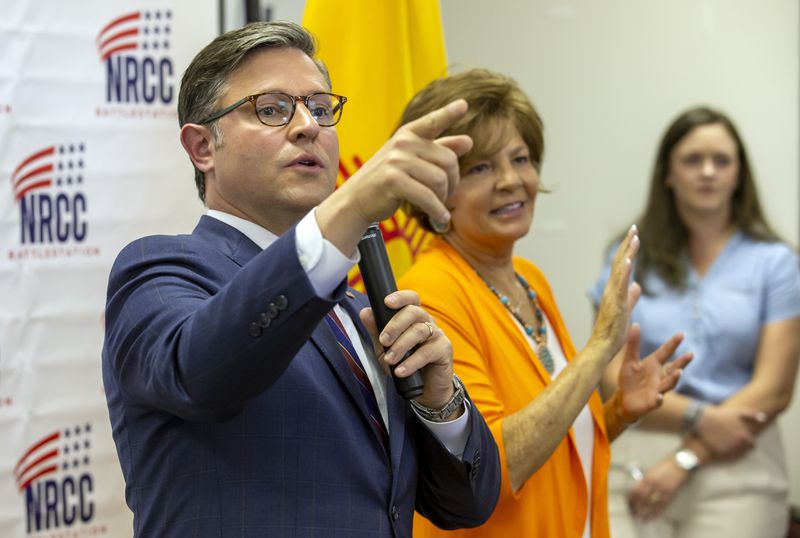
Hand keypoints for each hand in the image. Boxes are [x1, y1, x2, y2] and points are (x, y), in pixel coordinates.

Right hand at [339, 99, 471, 226]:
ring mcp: (396, 160)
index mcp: (408, 134)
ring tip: (438, 207)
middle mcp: (403, 143)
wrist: (356, 199)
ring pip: (440, 180)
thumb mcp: (411, 160)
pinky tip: (440, 219)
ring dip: (443, 199)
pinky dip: (437, 211)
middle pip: (448, 161)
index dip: (448, 113)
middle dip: (452, 183)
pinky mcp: (393, 180)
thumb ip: (439, 150)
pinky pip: (427, 197)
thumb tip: (468, 141)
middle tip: (446, 196)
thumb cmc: (388, 180)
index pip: (432, 122)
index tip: (464, 105)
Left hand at [359, 290, 454, 409]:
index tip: (387, 302)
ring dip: (401, 345)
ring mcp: (437, 334)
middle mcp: (427, 321)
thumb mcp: (385, 348)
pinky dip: (412, 362)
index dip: (401, 297)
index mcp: (414, 317)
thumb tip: (365, 312)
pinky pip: (427, 352)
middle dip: (395, 325)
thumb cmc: (404, 363)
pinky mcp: (444, 350)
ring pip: (419, 331)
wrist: (424, 388)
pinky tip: (400, 371)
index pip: (411, 298)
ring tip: (389, 360)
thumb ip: (376, 330)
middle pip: (414, 312)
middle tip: (383, 340)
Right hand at [588, 225, 640, 359]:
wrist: (603, 347)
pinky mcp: (616, 304)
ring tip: (634, 237)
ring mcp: (612, 296)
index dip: (628, 251)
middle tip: (634, 228)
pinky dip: (623, 272)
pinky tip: (627, 261)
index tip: (634, 235)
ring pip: (619, 270)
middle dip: (627, 245)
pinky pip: (620, 286)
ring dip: (627, 253)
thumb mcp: (627, 310)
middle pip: (619, 262)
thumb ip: (631, 297)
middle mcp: (611, 289)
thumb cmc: (613, 333)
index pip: (621, 266)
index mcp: (614, 291)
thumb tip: (637, 285)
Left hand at [616, 325, 692, 421]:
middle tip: (690, 354)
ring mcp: (658, 389)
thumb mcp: (629, 360)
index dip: (673, 343)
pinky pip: (657, 401)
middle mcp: (660, 376)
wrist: (623, 400)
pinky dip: (658, 399)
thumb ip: (633, 344)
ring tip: (679, 372)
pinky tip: (659, 397)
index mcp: (654, 364)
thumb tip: (635, 324)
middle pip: (673, 368)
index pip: (665, 352)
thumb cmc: (629, 379)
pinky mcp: (652, 402)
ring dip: (673, 378)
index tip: (682, 333)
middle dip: (682, 362)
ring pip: (668, 384)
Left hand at [627, 456, 688, 519]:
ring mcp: (662, 489)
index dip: (631, 498)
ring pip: (650, 504)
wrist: (680, 463)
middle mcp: (653, 483)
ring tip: (641, 518)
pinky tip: (653, 516)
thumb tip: (640, 488)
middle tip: (633, 513)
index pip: (635, 490)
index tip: (629, 503)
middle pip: (641, 498)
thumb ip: (646, 479)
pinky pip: (661, 505)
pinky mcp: (670, 494)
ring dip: (645, 512)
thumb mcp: (652, 470)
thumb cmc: (666, 464)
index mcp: (647, 476)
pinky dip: (656, 512)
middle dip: (636, 507)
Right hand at [695, 405, 764, 457]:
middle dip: (740, 446)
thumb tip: (763, 418)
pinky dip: (725, 452)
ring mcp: (728, 449)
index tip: (740, 436)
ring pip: (735, 454)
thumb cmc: (722, 415)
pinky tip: (720, 444)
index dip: (747, 441)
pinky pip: (726, 455)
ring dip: (733, 450)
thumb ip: (752, 415)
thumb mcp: (738, 412)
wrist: (703, 419)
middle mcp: (738, 445)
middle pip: (744, 451)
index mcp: (745, 436)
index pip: (752, 445)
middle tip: (731, 439)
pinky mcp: (719, 452)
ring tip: (726, 441)